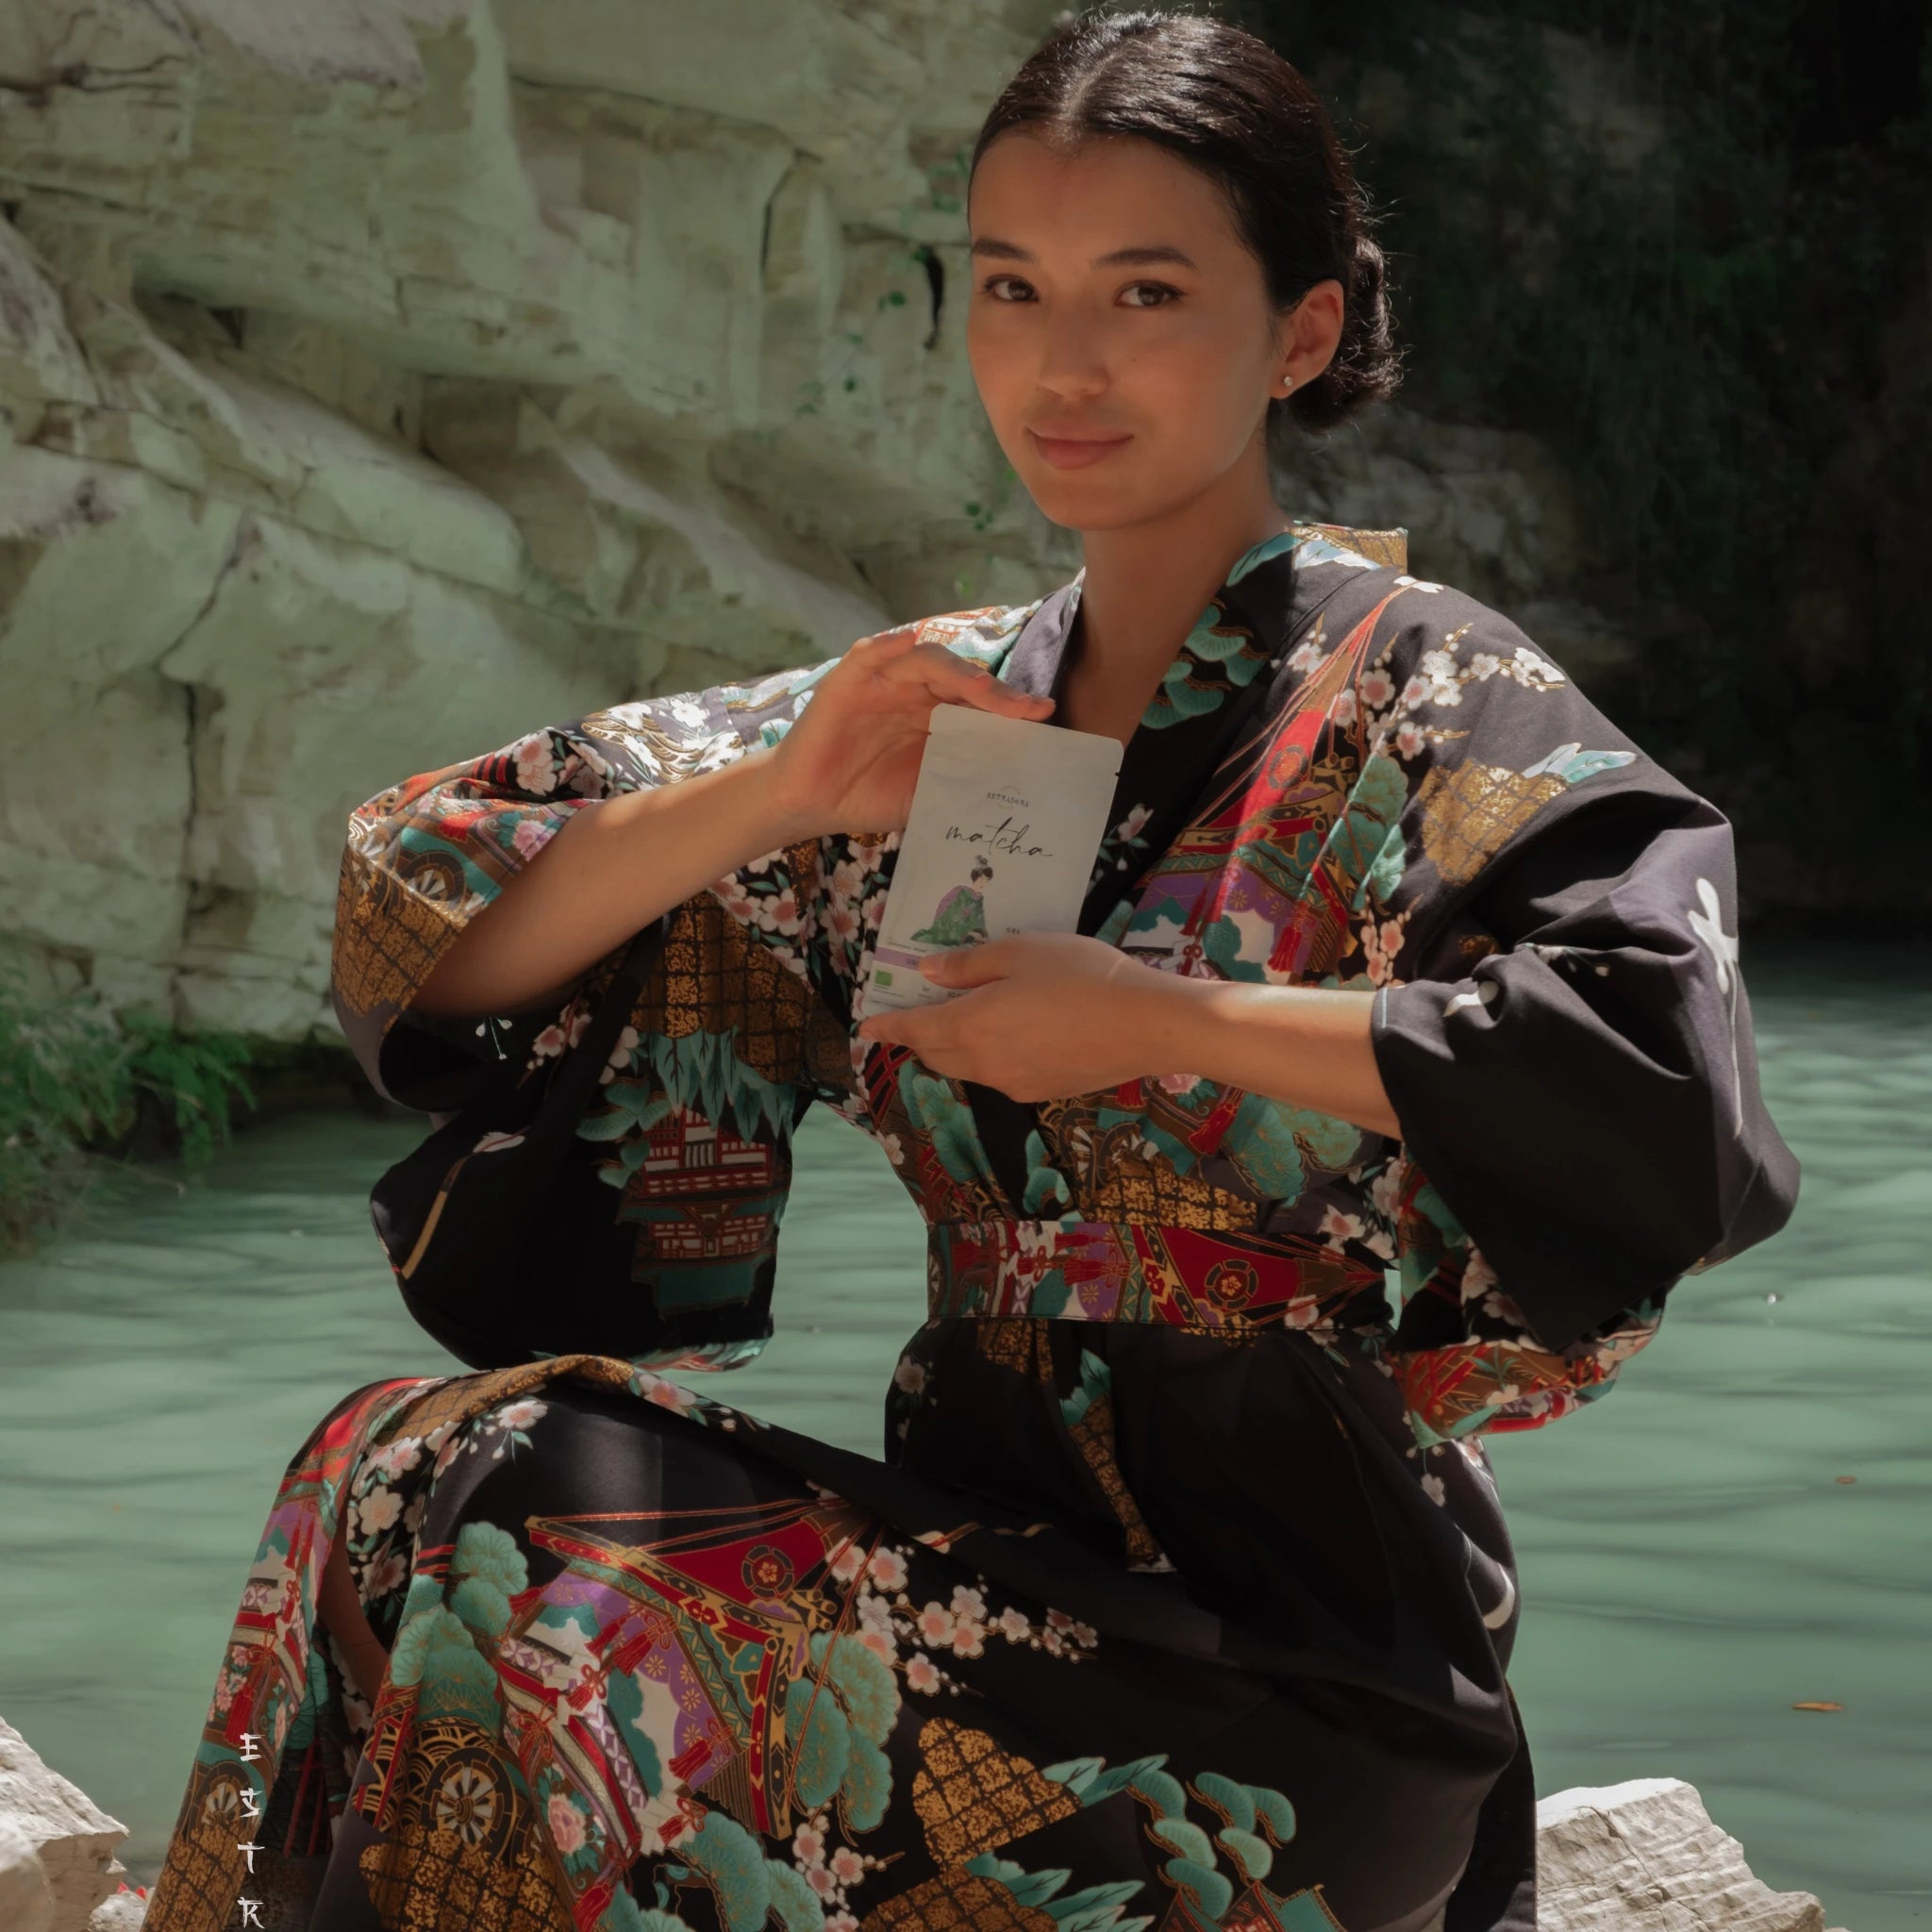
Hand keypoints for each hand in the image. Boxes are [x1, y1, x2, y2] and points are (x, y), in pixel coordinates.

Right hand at [765, 621, 1054, 839]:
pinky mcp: (847, 682)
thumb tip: (1016, 788)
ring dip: (959, 673)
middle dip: (997, 693)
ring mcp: (883, 682)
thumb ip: (964, 779)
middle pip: (963, 678)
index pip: (982, 702)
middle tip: (1029, 710)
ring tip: (985, 691)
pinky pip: (870, 655)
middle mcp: (915, 691)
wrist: (812, 805)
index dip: (1013, 706)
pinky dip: (890, 646)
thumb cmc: (869, 797)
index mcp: (937, 714)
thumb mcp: (927, 791)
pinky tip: (908, 642)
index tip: (1045, 717)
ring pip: (927, 662)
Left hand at [854, 933, 1163, 1101]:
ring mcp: (1012, 1083)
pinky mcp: (1040, 1092)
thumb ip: (968, 965)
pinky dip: (985, 1058)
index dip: (888, 1028)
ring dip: (951, 1049)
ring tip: (958, 1023)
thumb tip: (928, 973)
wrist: (1145, 1024)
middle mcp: (983, 1062)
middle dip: (917, 1038)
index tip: (866, 1027)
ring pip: (965, 1068)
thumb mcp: (1020, 953)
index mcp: (970, 1024)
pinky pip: (997, 1075)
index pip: (914, 1030)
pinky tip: (1008, 1038)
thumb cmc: (1080, 976)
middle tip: (912, 1017)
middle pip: (935, 1054)